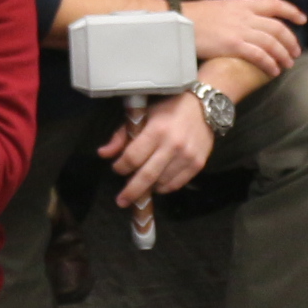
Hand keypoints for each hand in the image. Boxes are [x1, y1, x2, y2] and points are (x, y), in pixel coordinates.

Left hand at [97, 94, 217, 206]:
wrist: (204, 106)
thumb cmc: (169, 108)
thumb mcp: (143, 115)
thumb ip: (122, 135)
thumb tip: (102, 154)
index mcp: (156, 130)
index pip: (133, 157)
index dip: (121, 166)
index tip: (117, 168)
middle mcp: (172, 145)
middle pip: (146, 176)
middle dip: (131, 191)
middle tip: (121, 201)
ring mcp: (187, 157)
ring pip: (161, 183)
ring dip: (148, 188)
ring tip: (141, 186)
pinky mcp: (197, 164)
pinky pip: (176, 184)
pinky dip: (163, 187)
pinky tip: (157, 184)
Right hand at [183, 0, 302, 77]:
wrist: (180, 22)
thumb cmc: (197, 16)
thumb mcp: (222, 7)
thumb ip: (238, 13)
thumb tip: (250, 22)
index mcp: (243, 3)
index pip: (274, 3)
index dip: (291, 11)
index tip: (302, 19)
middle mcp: (245, 15)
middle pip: (277, 27)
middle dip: (290, 40)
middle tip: (295, 52)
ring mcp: (241, 30)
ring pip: (272, 43)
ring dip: (283, 55)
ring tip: (287, 64)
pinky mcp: (234, 45)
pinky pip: (259, 55)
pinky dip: (270, 64)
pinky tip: (273, 71)